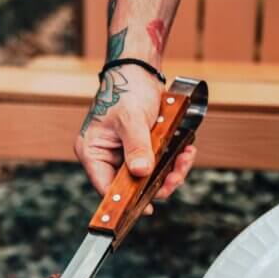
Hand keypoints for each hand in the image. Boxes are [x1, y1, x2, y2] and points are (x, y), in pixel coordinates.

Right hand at [74, 64, 196, 201]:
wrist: (139, 69)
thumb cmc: (126, 88)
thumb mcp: (131, 119)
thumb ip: (137, 147)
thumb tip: (141, 172)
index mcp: (93, 152)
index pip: (106, 186)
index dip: (125, 200)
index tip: (147, 208)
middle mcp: (107, 157)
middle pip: (131, 186)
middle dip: (157, 183)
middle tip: (176, 177)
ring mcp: (125, 155)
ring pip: (148, 178)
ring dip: (170, 172)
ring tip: (185, 158)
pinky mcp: (141, 150)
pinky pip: (158, 165)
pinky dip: (173, 161)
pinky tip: (185, 151)